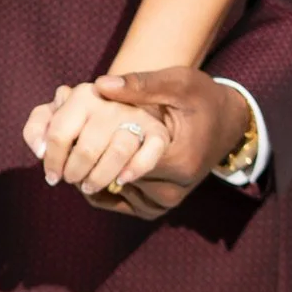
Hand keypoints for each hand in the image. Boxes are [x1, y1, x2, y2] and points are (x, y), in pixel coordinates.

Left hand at [22, 81, 168, 198]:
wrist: (129, 106)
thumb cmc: (84, 116)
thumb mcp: (58, 113)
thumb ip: (39, 123)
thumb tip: (39, 150)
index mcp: (83, 95)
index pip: (59, 133)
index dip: (52, 160)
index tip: (52, 176)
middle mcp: (111, 104)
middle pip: (87, 148)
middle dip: (74, 172)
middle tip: (72, 180)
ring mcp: (136, 116)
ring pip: (119, 151)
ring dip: (100, 176)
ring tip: (90, 186)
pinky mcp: (157, 132)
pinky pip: (150, 152)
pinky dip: (136, 169)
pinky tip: (121, 181)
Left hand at [87, 68, 252, 221]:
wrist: (226, 124)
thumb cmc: (202, 99)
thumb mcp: (178, 83)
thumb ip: (141, 84)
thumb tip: (101, 84)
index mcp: (177, 162)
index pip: (120, 161)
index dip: (92, 144)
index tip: (73, 129)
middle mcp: (172, 191)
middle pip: (113, 179)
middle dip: (88, 159)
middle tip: (65, 142)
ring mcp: (165, 203)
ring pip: (112, 192)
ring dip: (92, 172)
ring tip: (75, 149)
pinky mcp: (158, 208)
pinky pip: (119, 202)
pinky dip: (102, 183)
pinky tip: (92, 161)